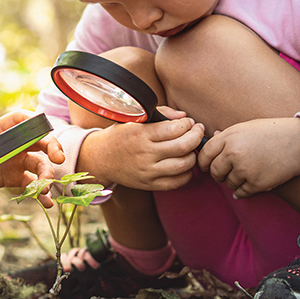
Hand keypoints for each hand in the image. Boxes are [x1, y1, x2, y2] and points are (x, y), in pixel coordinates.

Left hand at [0, 110, 65, 206]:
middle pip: (40, 141)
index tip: (45, 128)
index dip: (35, 121)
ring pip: (39, 165)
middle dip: (52, 148)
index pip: (22, 119)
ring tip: (45, 190)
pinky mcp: (14, 178)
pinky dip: (40, 195)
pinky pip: (31, 185)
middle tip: (58, 159)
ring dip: (46, 175)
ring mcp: (17, 161)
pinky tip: (47, 204)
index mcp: (1, 129)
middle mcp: (14, 143)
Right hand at [77, 111, 204, 190]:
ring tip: (191, 148)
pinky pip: (178, 182)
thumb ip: (162, 113)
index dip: (188, 124)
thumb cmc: (122, 135)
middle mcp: (145, 154)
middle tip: (198, 132)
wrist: (101, 158)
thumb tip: (184, 117)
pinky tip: (184, 164)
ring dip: (194, 155)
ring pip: (184, 165)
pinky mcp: (150, 185)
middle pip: (183, 146)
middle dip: (197, 136)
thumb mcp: (135, 118)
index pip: (175, 129)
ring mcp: (148, 171)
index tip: (189, 122)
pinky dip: (187, 172)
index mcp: (141, 134)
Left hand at [197, 117, 299, 198]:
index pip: (205, 153)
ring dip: (233, 181)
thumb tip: (209, 140)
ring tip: (245, 173)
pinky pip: (240, 192)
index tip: (205, 166)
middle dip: (217, 173)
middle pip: (214, 171)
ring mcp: (244, 170)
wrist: (299, 144)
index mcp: (229, 137)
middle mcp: (233, 154)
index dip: (202, 161)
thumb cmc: (272, 133)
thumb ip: (226, 136)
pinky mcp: (256, 184)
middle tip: (224, 172)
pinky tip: (249, 183)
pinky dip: (242, 191)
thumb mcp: (246, 128)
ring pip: (228, 183)